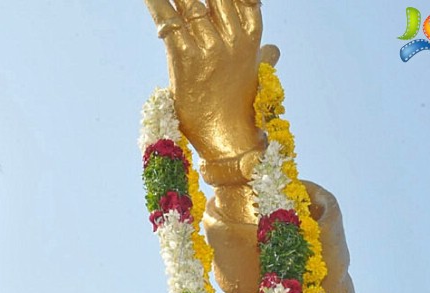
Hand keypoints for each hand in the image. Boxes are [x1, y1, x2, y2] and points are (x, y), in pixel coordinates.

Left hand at [143, 0, 263, 158]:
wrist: (230, 141)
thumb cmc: (240, 111)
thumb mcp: (253, 79)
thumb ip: (261, 59)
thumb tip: (272, 50)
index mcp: (251, 39)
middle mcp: (233, 39)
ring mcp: (210, 49)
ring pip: (191, 4)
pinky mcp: (186, 60)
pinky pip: (169, 24)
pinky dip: (157, 5)